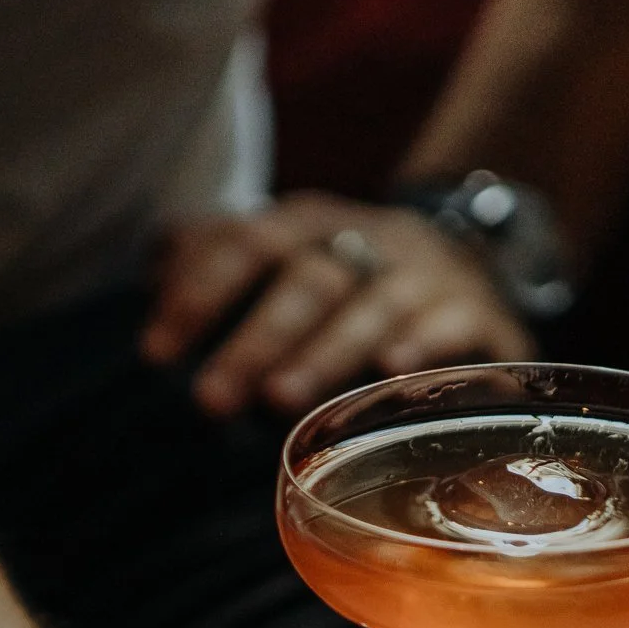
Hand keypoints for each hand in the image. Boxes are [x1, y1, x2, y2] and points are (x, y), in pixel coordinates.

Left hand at [142, 193, 529, 419]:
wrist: (465, 264)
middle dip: (256, 340)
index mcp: (308, 226)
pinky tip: (390, 373)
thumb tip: (151, 271)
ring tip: (281, 401)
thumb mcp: (285, 260)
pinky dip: (424, 345)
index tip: (155, 353)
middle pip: (306, 281)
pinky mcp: (478, 314)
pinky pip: (453, 324)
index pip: (245, 245)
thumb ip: (218, 262)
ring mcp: (424, 277)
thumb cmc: (347, 284)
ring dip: (324, 353)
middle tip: (210, 401)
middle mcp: (366, 241)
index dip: (198, 292)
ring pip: (372, 307)